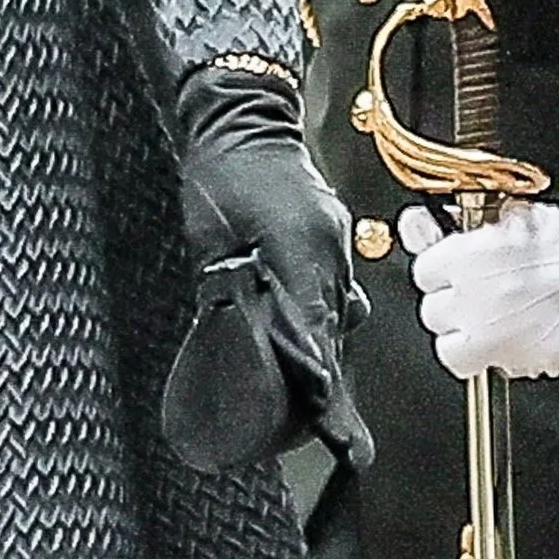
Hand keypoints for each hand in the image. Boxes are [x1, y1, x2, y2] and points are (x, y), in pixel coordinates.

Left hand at [169, 59, 370, 467]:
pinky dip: (325, 317)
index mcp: (298, 249)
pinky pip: (335, 288)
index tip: (340, 432)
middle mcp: (328, 250)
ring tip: (326, 405)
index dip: (323, 389)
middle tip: (349, 444)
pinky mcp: (331, 235)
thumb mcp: (209, 237)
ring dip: (328, 353)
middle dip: (333, 387)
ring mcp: (336, 241)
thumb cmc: (217, 171)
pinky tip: (316, 338)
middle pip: (334, 332)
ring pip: (337, 313)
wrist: (243, 114)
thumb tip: (236, 331)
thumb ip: (227, 286)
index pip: (314, 333)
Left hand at [400, 176, 558, 381]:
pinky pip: (495, 367)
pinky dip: (503, 358)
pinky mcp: (521, 360)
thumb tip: (414, 226)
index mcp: (467, 257)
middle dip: (453, 305)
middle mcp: (476, 299)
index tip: (453, 270)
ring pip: (452, 350)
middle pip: (433, 313)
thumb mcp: (506, 216)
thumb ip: (453, 226)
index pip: (424, 272)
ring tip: (492, 323)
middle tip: (478, 296)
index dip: (442, 271)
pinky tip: (519, 336)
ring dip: (467, 338)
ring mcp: (497, 334)